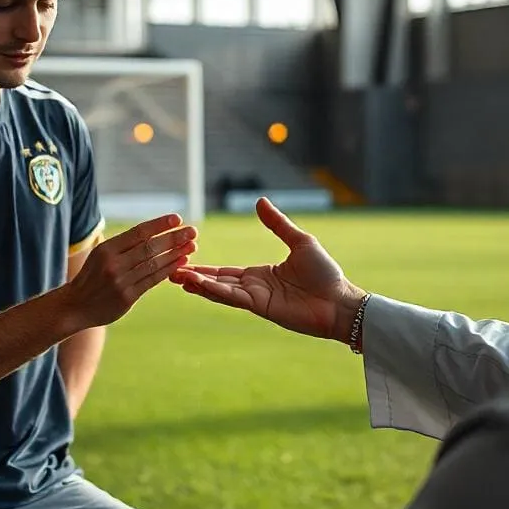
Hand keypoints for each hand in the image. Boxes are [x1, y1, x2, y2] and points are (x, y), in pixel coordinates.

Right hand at [63, 213, 196, 328]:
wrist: (75, 306)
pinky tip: (182, 262)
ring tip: (192, 246)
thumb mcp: (101, 255)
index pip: (138, 232)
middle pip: (150, 247)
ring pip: (154, 263)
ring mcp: (120, 281)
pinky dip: (169, 270)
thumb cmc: (92, 277)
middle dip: (174, 237)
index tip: (178, 218)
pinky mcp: (127, 297)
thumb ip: (123, 246)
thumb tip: (153, 232)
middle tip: (193, 231)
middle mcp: (113, 263)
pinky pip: (152, 280)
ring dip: (176, 253)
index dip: (160, 224)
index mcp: (106, 249)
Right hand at [169, 198, 365, 343]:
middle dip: (193, 277)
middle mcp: (254, 288)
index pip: (225, 271)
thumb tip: (260, 201)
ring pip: (220, 290)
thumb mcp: (299, 241)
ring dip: (197, 284)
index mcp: (260, 274)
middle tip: (168, 270)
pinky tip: (197, 284)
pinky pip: (233, 297)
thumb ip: (277, 224)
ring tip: (175, 277)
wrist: (339, 301)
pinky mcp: (261, 307)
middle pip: (216, 281)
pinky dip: (214, 290)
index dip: (204, 268)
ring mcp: (256, 299)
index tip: (183, 262)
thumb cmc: (325, 273)